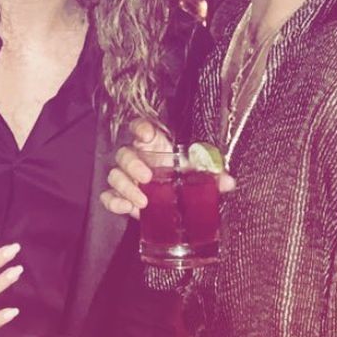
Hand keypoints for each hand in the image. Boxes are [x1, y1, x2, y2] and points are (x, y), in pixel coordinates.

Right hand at [101, 118, 235, 218]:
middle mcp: (138, 159)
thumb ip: (213, 173)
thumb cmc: (184, 175)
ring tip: (142, 201)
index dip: (139, 128)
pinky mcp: (122, 197)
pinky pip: (108, 197)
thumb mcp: (199, 171)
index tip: (145, 134)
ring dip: (125, 187)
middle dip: (132, 165)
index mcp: (155, 146)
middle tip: (146, 177)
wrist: (176, 199)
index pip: (141, 128)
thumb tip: (228, 182)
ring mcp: (127, 178)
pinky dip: (114, 203)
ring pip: (114, 175)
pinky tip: (127, 209)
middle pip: (124, 154)